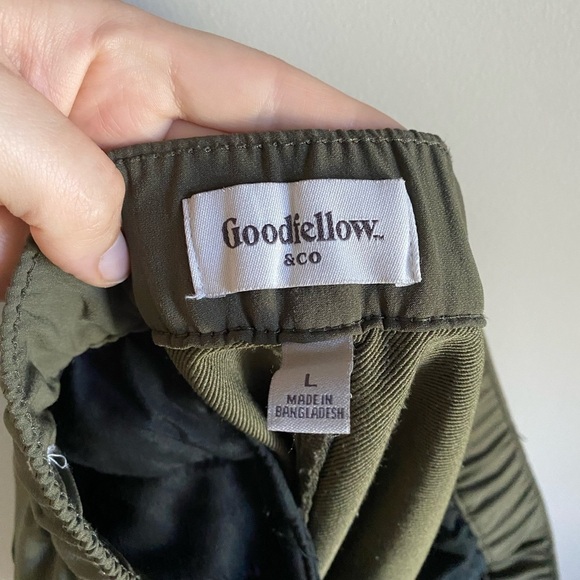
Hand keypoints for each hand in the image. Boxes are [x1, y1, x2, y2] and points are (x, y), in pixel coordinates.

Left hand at [0, 0, 400, 296]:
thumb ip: (55, 164)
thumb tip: (107, 254)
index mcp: (115, 63)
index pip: (257, 94)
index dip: (334, 123)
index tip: (398, 158)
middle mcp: (114, 135)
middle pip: (235, 179)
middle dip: (298, 218)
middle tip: (364, 262)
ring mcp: (83, 204)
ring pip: (183, 244)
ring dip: (228, 280)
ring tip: (298, 317)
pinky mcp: (43, 258)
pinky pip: (119, 289)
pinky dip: (152, 320)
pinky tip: (193, 348)